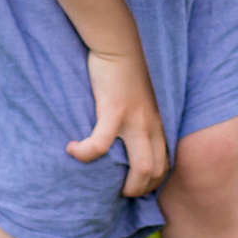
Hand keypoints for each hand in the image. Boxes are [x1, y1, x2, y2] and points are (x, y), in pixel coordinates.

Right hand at [66, 47, 167, 196]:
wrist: (118, 45)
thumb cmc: (124, 71)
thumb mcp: (140, 99)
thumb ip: (138, 118)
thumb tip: (124, 137)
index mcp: (157, 123)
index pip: (165, 163)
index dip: (153, 181)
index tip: (136, 185)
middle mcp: (150, 126)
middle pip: (155, 171)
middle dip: (140, 190)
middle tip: (120, 193)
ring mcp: (134, 120)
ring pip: (140, 167)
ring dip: (125, 185)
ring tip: (104, 186)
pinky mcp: (113, 112)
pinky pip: (99, 145)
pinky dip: (85, 153)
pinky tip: (72, 150)